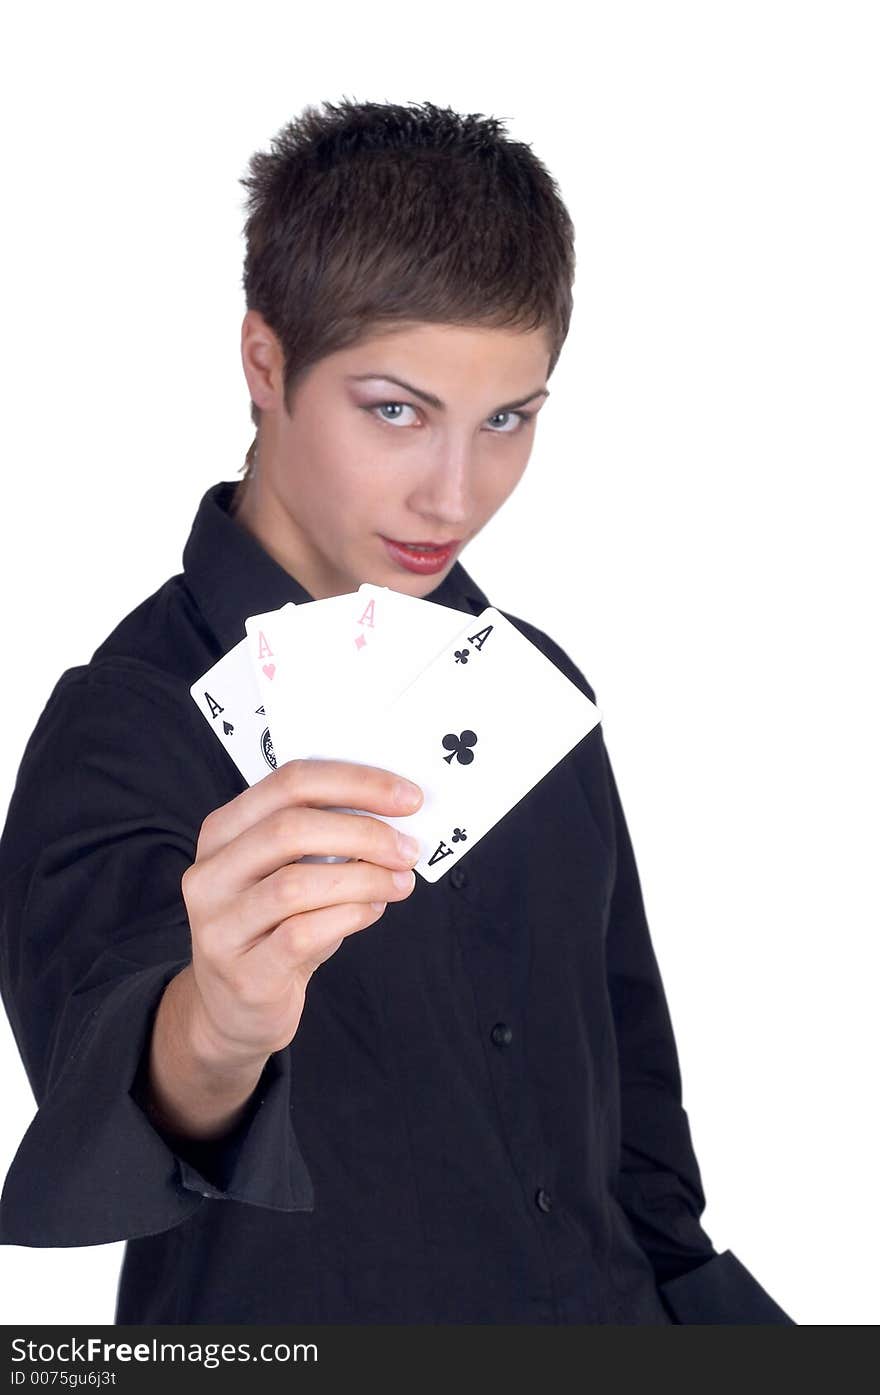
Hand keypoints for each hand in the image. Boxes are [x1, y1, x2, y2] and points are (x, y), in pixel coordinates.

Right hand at [181, 758, 422, 1067]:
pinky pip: (303, 934)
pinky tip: (373, 911)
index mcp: (223, 831)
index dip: (356, 783)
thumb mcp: (290, 873)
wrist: (237, 1008)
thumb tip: (396, 819)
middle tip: (408, 848)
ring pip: (296, 884)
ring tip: (400, 882)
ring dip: (364, 878)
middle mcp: (210, 873)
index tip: (408, 797)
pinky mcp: (242, 972)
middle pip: (290, 828)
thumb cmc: (276, 928)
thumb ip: (326, 841)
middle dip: (364, 832)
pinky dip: (351, 916)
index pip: (289, 782)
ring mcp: (219, 925)